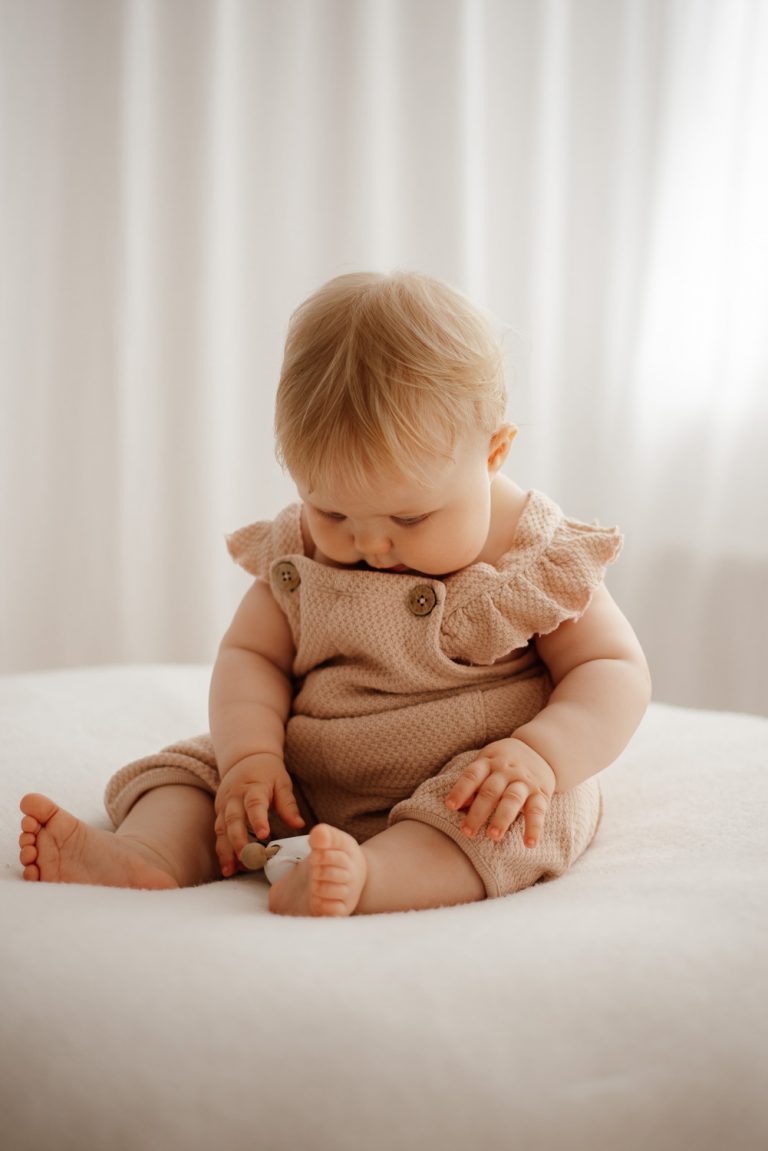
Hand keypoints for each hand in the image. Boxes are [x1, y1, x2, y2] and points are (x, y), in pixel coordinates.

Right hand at [214, 753, 304, 875]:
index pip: (255, 804)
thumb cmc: (267, 772)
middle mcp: (234, 797)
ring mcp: (224, 806)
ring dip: (225, 850)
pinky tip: (228, 865)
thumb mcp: (282, 782)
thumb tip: (299, 825)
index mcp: (253, 787)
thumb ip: (288, 804)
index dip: (258, 819)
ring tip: (230, 870)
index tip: (264, 834)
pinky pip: (219, 833)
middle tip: (246, 859)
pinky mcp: (219, 813)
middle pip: (233, 820)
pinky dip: (222, 849)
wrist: (245, 759)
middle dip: (238, 841)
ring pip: (221, 829)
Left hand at [445, 738, 555, 848]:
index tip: (450, 806)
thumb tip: (457, 805)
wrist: (540, 749)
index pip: (473, 775)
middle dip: (478, 812)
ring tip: (493, 836)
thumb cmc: (504, 762)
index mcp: (489, 763)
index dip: (461, 790)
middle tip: (467, 832)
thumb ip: (473, 783)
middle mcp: (507, 771)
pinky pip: (538, 811)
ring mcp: (524, 782)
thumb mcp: (486, 764)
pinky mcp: (541, 794)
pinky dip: (534, 827)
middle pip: (490, 791)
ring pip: (512, 799)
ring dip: (502, 818)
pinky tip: (530, 843)